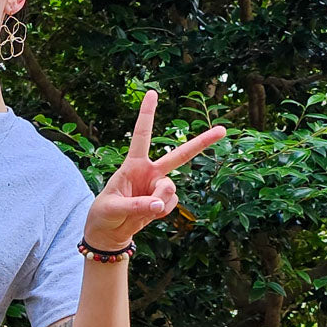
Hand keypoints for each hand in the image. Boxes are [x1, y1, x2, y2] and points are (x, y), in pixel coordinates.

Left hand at [84, 90, 226, 250]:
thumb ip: (137, 205)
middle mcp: (150, 172)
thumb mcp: (113, 208)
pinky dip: (162, 211)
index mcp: (132, 164)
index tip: (152, 92)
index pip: (141, 136)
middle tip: (222, 129)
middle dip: (202, 142)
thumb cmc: (104, 214)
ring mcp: (158, 186)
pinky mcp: (163, 201)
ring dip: (160, 200)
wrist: (109, 233)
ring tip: (143, 209)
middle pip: (179, 155)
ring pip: (170, 188)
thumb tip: (160, 204)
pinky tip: (149, 214)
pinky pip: (171, 204)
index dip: (147, 114)